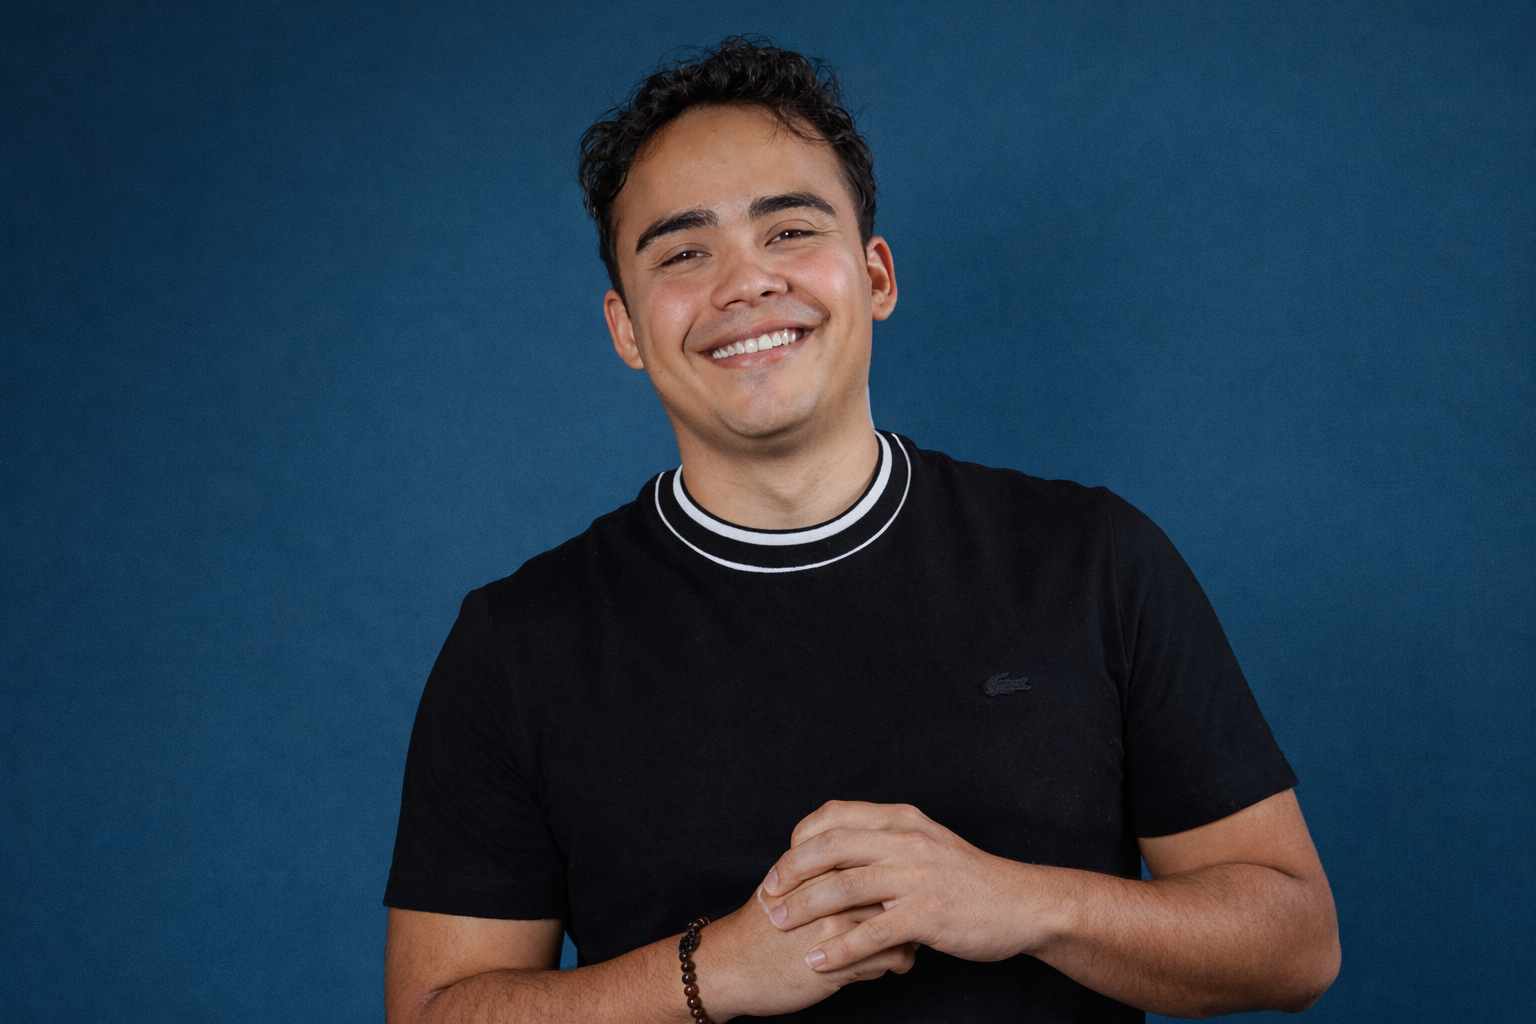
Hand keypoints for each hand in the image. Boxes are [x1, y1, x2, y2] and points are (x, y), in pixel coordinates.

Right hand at [696, 874, 915, 1019]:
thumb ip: (822, 869)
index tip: (907, 880)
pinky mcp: (838, 964)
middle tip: (918, 908)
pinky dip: (899, 961)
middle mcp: (830, 893)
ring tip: (911, 939)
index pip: (875, 856)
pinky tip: (896, 963)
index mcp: (819, 868)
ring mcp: (835, 928)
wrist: (728, 967)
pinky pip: (889, 958)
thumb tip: (859, 861)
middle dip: (910, 899)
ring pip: (897, 923)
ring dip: (910, 933)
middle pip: (892, 886)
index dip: (896, 868)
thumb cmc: (757, 926)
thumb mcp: (788, 884)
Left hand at [760, 801, 1045, 972]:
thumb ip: (885, 842)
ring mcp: (917, 877)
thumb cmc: (970, 879)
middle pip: (829, 848)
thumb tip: (838, 850)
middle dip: (790, 873)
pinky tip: (818, 961)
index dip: (801, 838)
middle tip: (767, 895)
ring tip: (779, 925)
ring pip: (843, 888)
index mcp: (902, 819)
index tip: (784, 864)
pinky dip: (838, 949)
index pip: (835, 816)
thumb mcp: (926, 843)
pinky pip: (871, 933)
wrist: (1024, 904)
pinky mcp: (928, 914)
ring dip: (804, 909)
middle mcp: (906, 840)